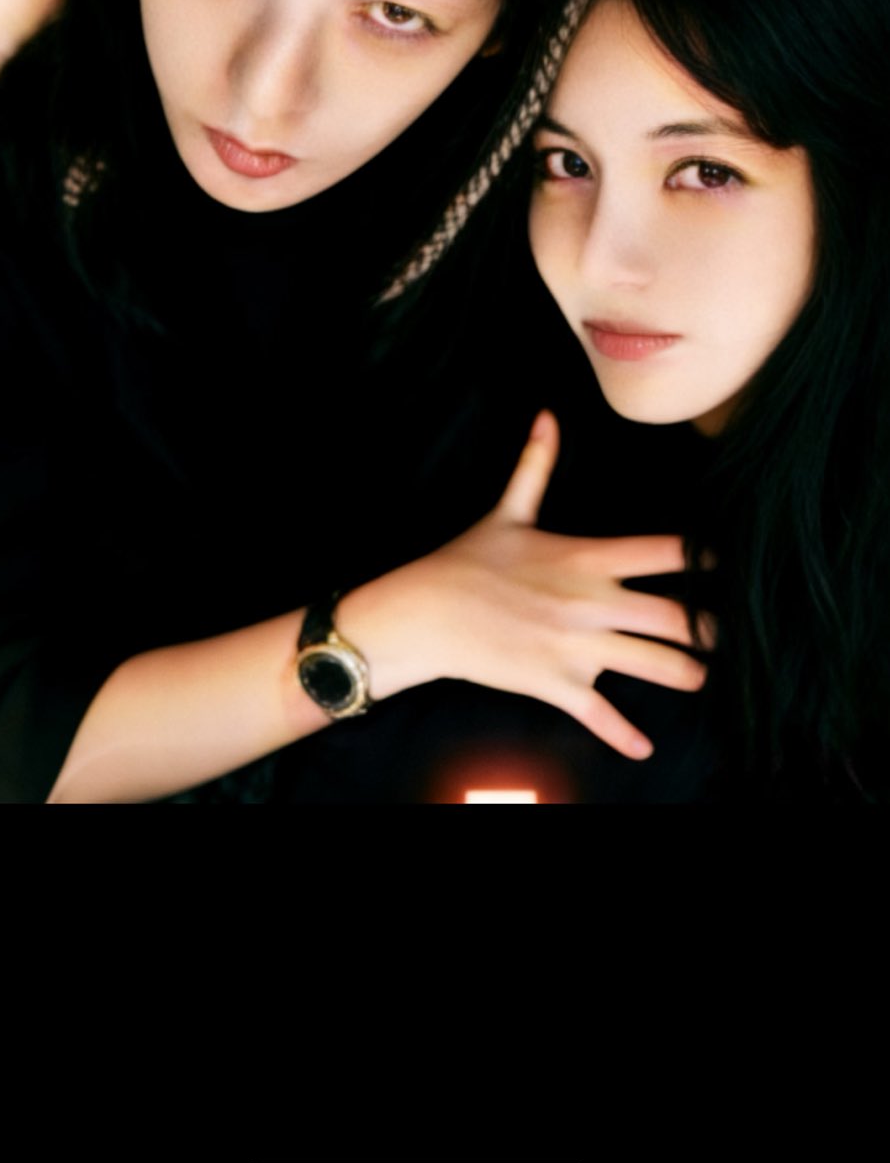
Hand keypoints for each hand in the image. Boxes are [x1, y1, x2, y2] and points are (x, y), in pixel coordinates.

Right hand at [394, 410, 715, 758]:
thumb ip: (535, 464)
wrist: (427, 613)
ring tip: (707, 677)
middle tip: (737, 634)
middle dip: (711, 629)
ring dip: (688, 674)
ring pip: (653, 665)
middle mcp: (591, 602)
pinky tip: (644, 747)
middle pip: (675, 617)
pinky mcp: (556, 684)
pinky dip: (624, 735)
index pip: (663, 552)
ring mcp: (576, 647)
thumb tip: (546, 415)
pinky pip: (600, 716)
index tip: (734, 560)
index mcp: (586, 558)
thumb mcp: (507, 511)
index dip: (705, 555)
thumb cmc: (468, 560)